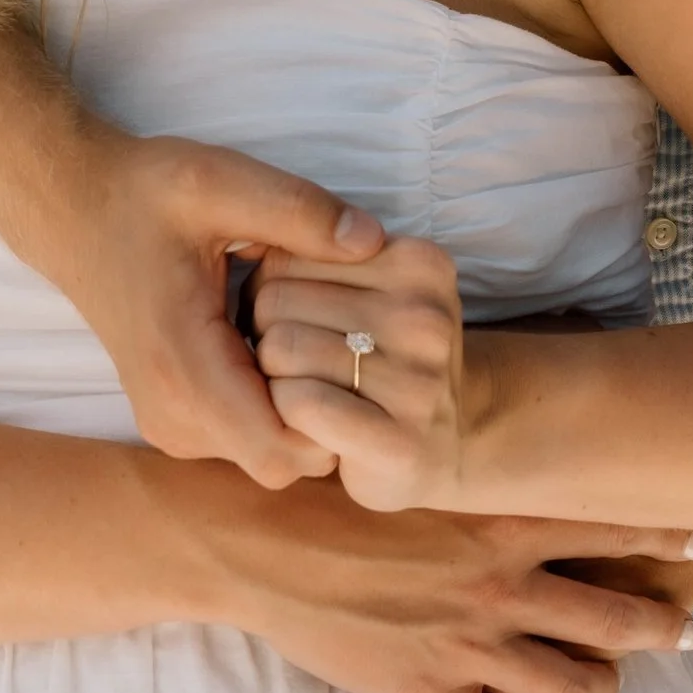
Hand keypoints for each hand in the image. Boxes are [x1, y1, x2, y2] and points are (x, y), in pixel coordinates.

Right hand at [48, 128, 389, 490]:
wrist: (76, 209)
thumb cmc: (143, 194)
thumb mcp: (221, 180)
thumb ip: (298, 211)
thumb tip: (373, 240)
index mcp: (182, 367)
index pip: (283, 450)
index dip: (335, 411)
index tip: (354, 352)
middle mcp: (173, 415)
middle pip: (285, 459)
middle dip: (327, 408)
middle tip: (343, 335)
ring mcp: (172, 425)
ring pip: (270, 453)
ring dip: (302, 403)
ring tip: (310, 330)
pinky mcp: (177, 420)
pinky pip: (249, 435)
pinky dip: (277, 399)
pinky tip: (280, 337)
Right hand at [171, 466, 692, 692]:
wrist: (250, 535)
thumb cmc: (325, 488)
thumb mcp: (411, 465)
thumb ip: (468, 472)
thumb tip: (504, 458)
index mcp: (497, 520)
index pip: (609, 524)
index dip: (666, 534)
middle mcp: (497, 584)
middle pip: (618, 621)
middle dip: (660, 629)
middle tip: (682, 634)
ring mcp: (467, 643)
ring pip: (576, 690)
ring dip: (592, 689)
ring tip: (589, 683)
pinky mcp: (426, 691)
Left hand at [249, 231, 484, 512]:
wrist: (444, 443)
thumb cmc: (383, 359)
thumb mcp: (371, 289)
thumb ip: (316, 259)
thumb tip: (248, 248)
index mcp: (420, 263)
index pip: (291, 250)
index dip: (269, 287)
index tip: (296, 318)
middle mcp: (426, 315)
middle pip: (277, 298)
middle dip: (265, 332)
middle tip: (294, 360)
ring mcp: (418, 380)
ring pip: (280, 348)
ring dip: (273, 375)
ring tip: (305, 386)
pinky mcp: (400, 441)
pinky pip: (299, 402)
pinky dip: (285, 411)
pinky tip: (309, 421)